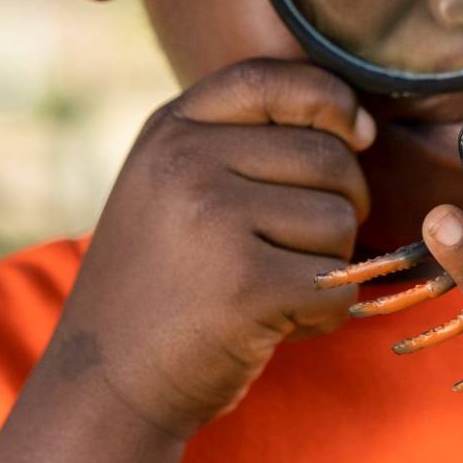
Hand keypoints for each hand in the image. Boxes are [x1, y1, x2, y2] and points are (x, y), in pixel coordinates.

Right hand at [60, 59, 374, 437]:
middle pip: (329, 159)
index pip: (272, 79)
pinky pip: (337, 286)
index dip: (331, 100)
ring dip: (330, 268)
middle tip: (302, 252)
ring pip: (340, 224)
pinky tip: (282, 326)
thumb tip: (356, 125)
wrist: (106, 383)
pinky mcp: (246, 285)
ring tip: (277, 293)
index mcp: (171, 132)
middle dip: (340, 209)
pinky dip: (325, 315)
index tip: (357, 136)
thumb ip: (237, 145)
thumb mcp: (169, 190)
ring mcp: (214, 221)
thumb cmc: (160, 288)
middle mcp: (188, 163)